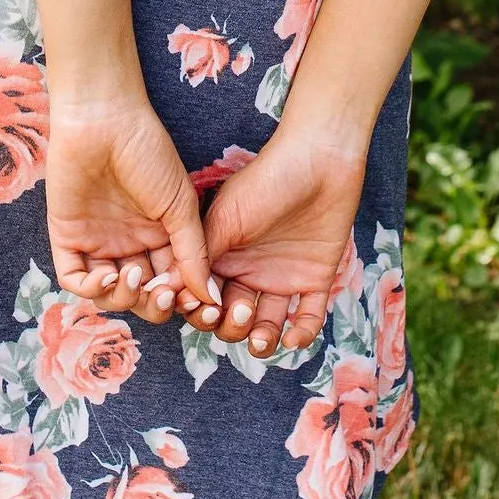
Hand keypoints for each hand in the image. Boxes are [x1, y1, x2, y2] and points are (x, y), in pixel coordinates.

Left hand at [45, 96, 218, 325]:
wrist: (104, 119)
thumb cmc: (148, 153)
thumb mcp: (181, 205)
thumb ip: (194, 253)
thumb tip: (210, 299)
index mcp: (159, 236)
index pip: (170, 284)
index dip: (180, 298)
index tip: (190, 298)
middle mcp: (129, 244)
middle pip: (141, 296)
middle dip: (153, 304)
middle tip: (162, 293)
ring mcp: (97, 242)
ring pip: (109, 294)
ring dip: (124, 298)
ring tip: (135, 276)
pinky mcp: (67, 237)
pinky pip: (75, 279)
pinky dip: (91, 289)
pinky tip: (108, 276)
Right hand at [201, 125, 367, 358]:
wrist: (320, 158)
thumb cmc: (266, 180)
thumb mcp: (224, 217)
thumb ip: (202, 256)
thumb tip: (179, 296)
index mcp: (222, 257)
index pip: (202, 298)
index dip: (198, 311)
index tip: (199, 309)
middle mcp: (248, 272)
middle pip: (230, 318)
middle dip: (229, 325)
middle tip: (238, 309)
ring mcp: (281, 277)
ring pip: (265, 325)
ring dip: (259, 339)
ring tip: (260, 336)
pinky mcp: (315, 279)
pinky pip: (307, 318)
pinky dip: (300, 335)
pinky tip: (292, 338)